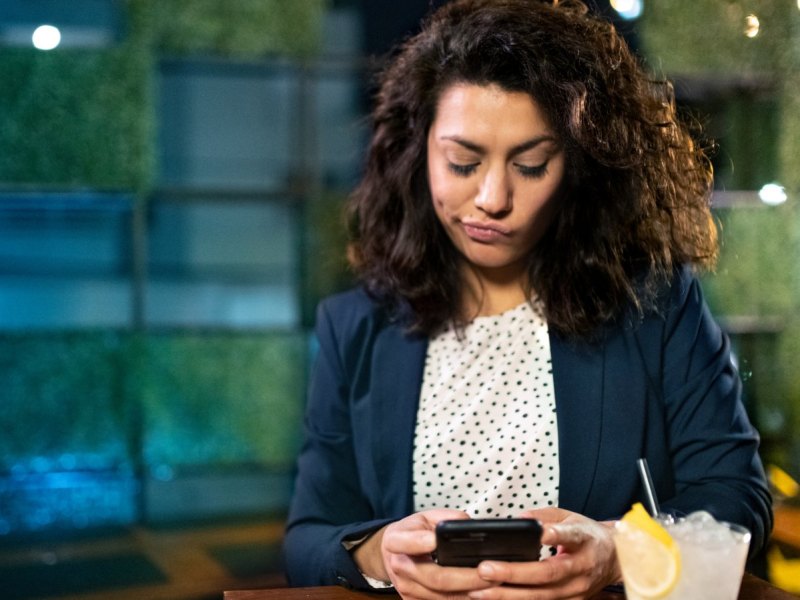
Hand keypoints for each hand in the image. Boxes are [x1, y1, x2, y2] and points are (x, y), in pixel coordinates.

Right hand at [355, 508, 496, 598]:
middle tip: (490, 572)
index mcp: (396, 541)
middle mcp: (400, 568)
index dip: (419, 542)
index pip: (406, 542)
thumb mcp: (424, 517)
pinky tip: (481, 594)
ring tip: (494, 585)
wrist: (390, 555)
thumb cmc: (411, 532)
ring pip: (443, 597)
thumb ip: (444, 517)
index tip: (435, 540)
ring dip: (470, 593)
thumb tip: (468, 524)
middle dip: (466, 577)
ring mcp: (407, 590)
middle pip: (435, 577)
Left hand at [469, 508, 620, 598]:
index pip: (571, 536)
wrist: (616, 560)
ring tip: (479, 590)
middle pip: (547, 574)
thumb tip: (520, 519)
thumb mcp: (571, 517)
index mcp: (585, 540)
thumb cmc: (589, 537)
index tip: (539, 534)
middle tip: (484, 568)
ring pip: (541, 596)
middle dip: (513, 573)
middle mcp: (582, 568)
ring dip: (508, 594)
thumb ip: (545, 516)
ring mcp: (577, 590)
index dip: (555, 536)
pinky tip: (495, 598)